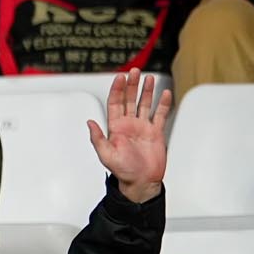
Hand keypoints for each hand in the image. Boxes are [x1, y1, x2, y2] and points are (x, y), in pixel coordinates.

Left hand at [86, 68, 169, 204]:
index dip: (117, 90)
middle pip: (130, 100)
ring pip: (144, 104)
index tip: (120, 77)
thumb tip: (89, 122)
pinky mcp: (156, 132)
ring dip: (146, 91)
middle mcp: (129, 125)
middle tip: (135, 71)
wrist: (142, 182)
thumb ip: (97, 138)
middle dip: (132, 85)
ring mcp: (143, 127)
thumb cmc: (124, 171)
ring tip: (149, 78)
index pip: (115, 103)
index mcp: (116, 128)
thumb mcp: (106, 155)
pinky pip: (160, 115)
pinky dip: (163, 104)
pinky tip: (164, 93)